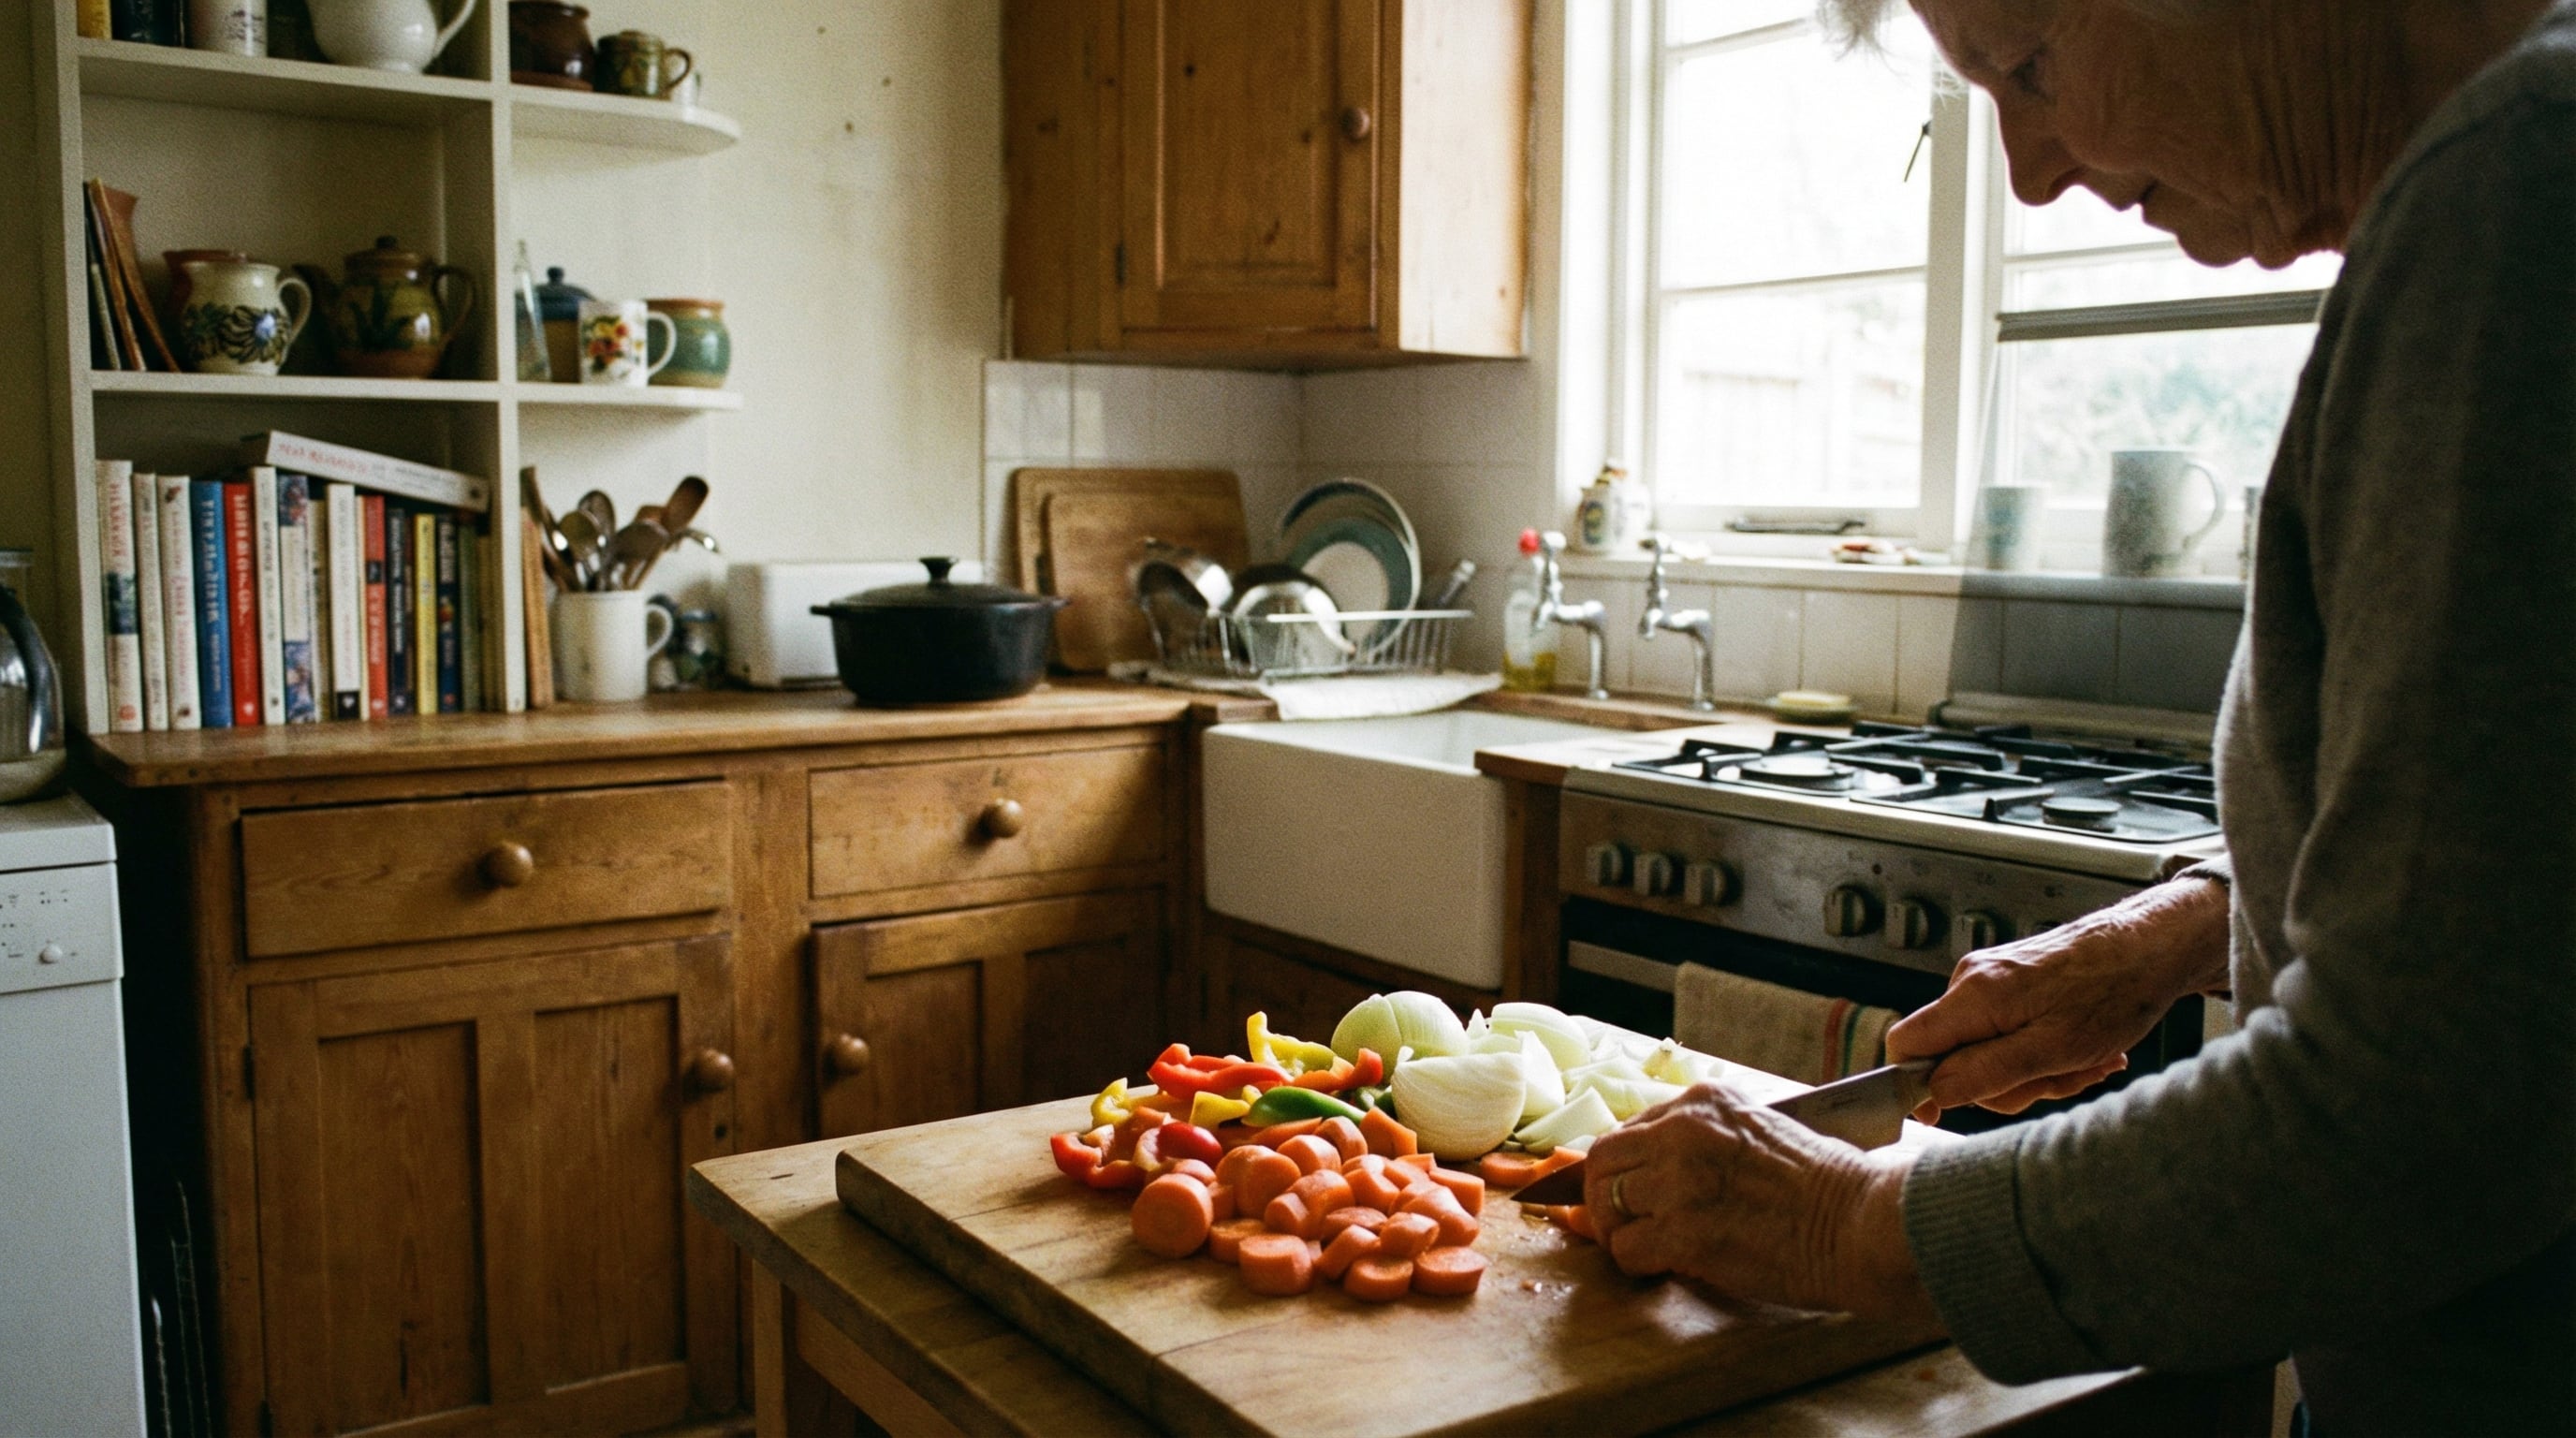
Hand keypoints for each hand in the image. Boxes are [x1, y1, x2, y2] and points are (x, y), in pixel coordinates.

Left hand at [1582, 1081, 1935, 1322]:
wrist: (1863, 1223)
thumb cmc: (1829, 1185)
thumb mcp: (1764, 1130)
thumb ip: (1712, 1139)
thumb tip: (1664, 1169)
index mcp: (1705, 1103)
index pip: (1630, 1128)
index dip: (1621, 1166)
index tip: (1625, 1190)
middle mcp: (1684, 1132)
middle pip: (1601, 1160)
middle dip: (1601, 1195)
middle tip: (1620, 1224)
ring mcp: (1680, 1183)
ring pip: (1605, 1205)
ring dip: (1616, 1232)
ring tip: (1641, 1248)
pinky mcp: (1685, 1234)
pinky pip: (1626, 1250)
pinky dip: (1635, 1264)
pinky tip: (1660, 1268)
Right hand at [1886, 876, 2230, 1119]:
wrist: (2152, 945)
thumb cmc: (2113, 993)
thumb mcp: (2053, 1050)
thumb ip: (1986, 1073)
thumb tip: (1933, 1092)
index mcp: (1973, 996)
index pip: (1905, 1043)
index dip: (1916, 1084)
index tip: (1945, 1112)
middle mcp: (1971, 980)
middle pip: (1951, 1055)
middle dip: (2004, 1082)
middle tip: (2058, 1080)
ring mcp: (1991, 978)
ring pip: (1986, 1048)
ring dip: (2034, 1069)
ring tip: (2085, 1061)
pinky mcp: (2011, 980)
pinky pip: (2007, 1031)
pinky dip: (2042, 1049)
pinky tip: (2083, 1048)